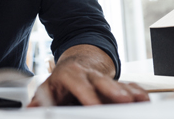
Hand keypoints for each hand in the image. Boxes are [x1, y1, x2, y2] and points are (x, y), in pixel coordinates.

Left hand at [27, 60, 148, 105]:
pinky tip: (144, 101)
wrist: (78, 63)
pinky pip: (130, 87)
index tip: (94, 106)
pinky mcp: (117, 83)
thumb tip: (29, 110)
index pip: (79, 85)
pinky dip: (138, 94)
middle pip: (102, 82)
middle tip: (123, 101)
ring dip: (129, 94)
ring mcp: (105, 78)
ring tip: (139, 102)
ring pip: (119, 84)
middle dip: (113, 92)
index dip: (87, 95)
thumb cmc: (63, 80)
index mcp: (71, 74)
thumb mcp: (49, 87)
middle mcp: (90, 75)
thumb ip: (41, 100)